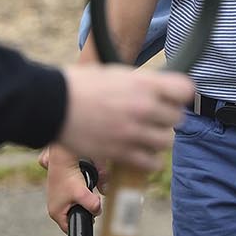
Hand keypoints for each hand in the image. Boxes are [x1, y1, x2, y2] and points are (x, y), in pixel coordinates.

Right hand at [45, 148, 102, 232]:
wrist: (62, 158)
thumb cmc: (67, 176)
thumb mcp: (82, 193)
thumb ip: (92, 205)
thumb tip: (98, 210)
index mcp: (56, 213)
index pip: (70, 228)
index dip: (83, 224)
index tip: (92, 217)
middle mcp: (54, 207)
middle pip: (73, 217)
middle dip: (84, 212)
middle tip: (92, 203)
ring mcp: (56, 199)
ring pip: (74, 207)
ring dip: (82, 203)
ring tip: (87, 194)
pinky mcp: (60, 191)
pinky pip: (72, 198)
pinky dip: (79, 195)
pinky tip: (83, 188)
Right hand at [57, 65, 193, 169]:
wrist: (52, 104)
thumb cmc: (79, 85)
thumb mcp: (114, 72)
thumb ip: (139, 83)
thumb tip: (157, 90)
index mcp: (142, 83)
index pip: (184, 90)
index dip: (179, 95)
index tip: (172, 98)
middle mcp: (142, 107)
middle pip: (177, 118)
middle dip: (166, 118)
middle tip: (153, 118)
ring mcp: (133, 132)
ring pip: (166, 141)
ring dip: (158, 139)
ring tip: (144, 135)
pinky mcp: (121, 153)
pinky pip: (151, 163)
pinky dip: (149, 160)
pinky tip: (140, 152)